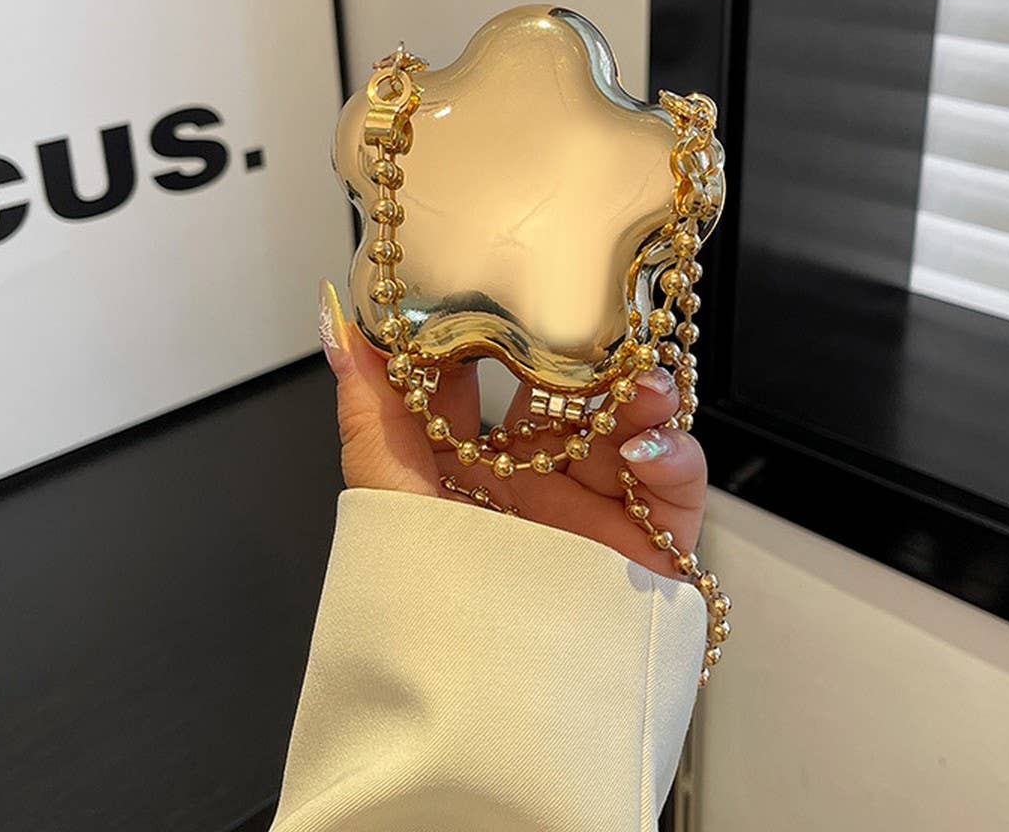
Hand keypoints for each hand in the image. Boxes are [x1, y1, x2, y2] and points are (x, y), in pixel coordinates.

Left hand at [320, 280, 706, 576]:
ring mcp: (592, 509)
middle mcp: (535, 480)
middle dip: (583, 355)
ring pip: (629, 425)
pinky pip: (674, 485)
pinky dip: (671, 454)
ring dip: (639, 392)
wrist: (490, 721)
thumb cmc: (430, 610)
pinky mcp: (644, 544)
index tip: (502, 287)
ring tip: (637, 381)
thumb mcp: (390, 498)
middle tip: (587, 322)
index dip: (497, 332)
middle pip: (570, 394)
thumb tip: (334, 326)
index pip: (491, 381)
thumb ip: (369, 409)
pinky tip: (645, 445)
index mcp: (472, 465)